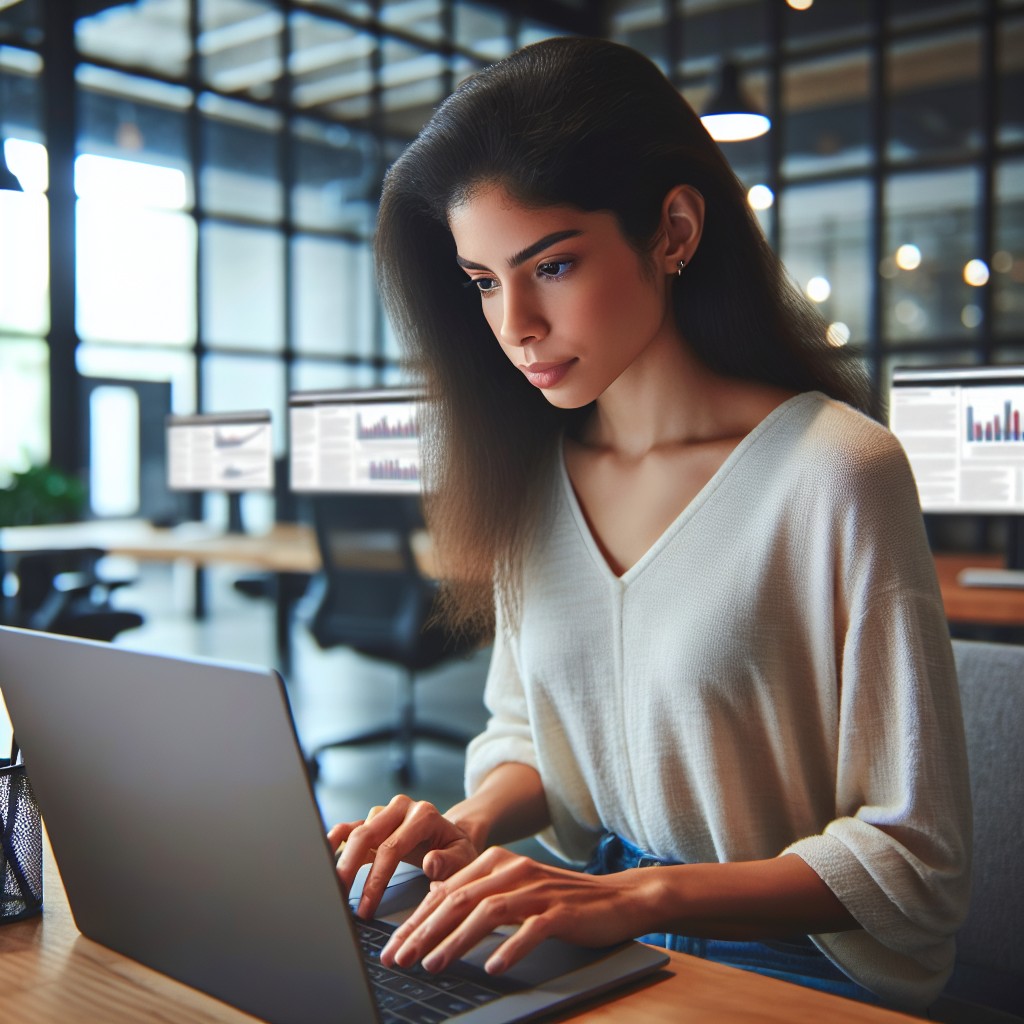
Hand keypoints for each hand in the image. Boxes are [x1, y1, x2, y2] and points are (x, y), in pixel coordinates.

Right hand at [328, 794, 480, 919]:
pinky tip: (323, 854)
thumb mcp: (464, 858)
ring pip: (355, 832)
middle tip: (339, 900)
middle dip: (349, 870)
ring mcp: (386, 812)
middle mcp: (401, 808)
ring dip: (340, 861)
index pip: (392, 847)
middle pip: (367, 836)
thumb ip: (450, 862)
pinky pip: (350, 827)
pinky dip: (335, 840)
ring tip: (331, 888)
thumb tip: (430, 863)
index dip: (375, 879)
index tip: (365, 908)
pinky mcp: (374, 822)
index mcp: (424, 815)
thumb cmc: (458, 851)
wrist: (453, 836)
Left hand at [381, 847, 640, 975]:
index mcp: (496, 862)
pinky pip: (530, 929)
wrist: (617, 898)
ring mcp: (537, 889)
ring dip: (456, 941)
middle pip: (459, 900)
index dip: (416, 920)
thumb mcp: (514, 890)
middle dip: (424, 931)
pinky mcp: (561, 910)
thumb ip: (477, 892)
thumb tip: (435, 903)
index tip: (393, 947)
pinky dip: (509, 948)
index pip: (446, 892)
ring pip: (487, 912)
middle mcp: (513, 870)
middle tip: (400, 959)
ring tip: (433, 964)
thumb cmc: (561, 900)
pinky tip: (493, 967)